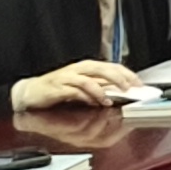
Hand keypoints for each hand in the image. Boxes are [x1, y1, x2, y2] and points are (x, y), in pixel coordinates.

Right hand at [12, 60, 139, 113]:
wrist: (31, 92)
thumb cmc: (58, 88)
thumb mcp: (83, 86)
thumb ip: (100, 87)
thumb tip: (120, 92)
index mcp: (87, 67)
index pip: (112, 66)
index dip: (127, 74)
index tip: (139, 84)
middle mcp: (79, 69)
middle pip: (103, 69)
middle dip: (119, 78)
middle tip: (130, 88)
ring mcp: (68, 77)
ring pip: (90, 79)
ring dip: (102, 90)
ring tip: (110, 100)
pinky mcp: (58, 87)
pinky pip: (75, 90)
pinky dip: (86, 96)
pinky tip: (93, 103)